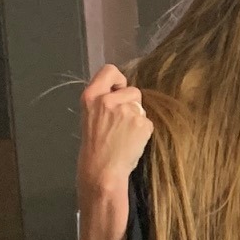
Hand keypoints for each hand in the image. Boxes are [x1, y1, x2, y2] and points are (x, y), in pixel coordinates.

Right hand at [77, 64, 152, 191]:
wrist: (102, 168)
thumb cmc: (96, 144)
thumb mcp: (91, 115)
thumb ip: (104, 100)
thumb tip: (122, 89)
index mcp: (91, 96)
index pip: (109, 70)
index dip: (119, 79)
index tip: (119, 90)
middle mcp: (108, 100)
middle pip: (133, 90)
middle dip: (131, 103)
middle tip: (120, 122)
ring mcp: (126, 111)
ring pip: (141, 107)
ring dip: (137, 118)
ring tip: (124, 134)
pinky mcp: (142, 123)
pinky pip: (148, 121)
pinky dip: (143, 130)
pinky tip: (131, 140)